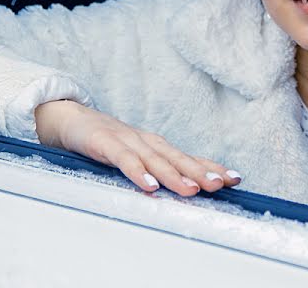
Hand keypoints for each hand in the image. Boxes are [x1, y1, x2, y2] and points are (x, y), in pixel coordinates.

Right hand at [34, 100, 241, 196]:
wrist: (71, 119)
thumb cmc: (107, 142)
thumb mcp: (135, 156)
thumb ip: (156, 170)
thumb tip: (184, 188)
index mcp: (156, 146)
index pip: (189, 157)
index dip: (211, 167)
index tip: (235, 179)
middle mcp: (147, 142)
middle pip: (178, 158)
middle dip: (201, 172)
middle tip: (221, 184)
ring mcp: (127, 141)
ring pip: (155, 159)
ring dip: (175, 174)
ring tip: (192, 189)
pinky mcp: (105, 143)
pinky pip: (124, 159)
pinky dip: (138, 172)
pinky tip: (149, 185)